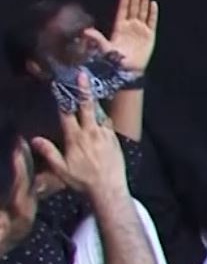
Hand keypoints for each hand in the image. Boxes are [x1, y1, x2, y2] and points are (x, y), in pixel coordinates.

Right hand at [29, 74, 126, 199]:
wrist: (109, 188)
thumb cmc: (82, 181)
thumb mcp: (61, 170)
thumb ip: (49, 152)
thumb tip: (34, 139)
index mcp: (76, 138)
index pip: (67, 115)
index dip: (63, 100)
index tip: (60, 86)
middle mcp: (91, 133)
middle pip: (87, 107)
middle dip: (83, 89)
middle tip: (82, 75)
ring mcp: (105, 134)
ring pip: (99, 113)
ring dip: (94, 100)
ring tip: (91, 87)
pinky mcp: (115, 138)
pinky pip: (108, 123)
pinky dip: (103, 115)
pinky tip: (100, 112)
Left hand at [84, 0, 158, 73]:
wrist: (127, 72)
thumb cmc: (114, 61)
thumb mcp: (104, 48)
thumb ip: (96, 38)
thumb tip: (85, 30)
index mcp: (120, 27)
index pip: (123, 8)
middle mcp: (131, 26)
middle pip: (134, 7)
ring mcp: (141, 30)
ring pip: (143, 12)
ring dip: (144, 1)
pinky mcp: (150, 36)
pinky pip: (152, 22)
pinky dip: (152, 13)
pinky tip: (153, 4)